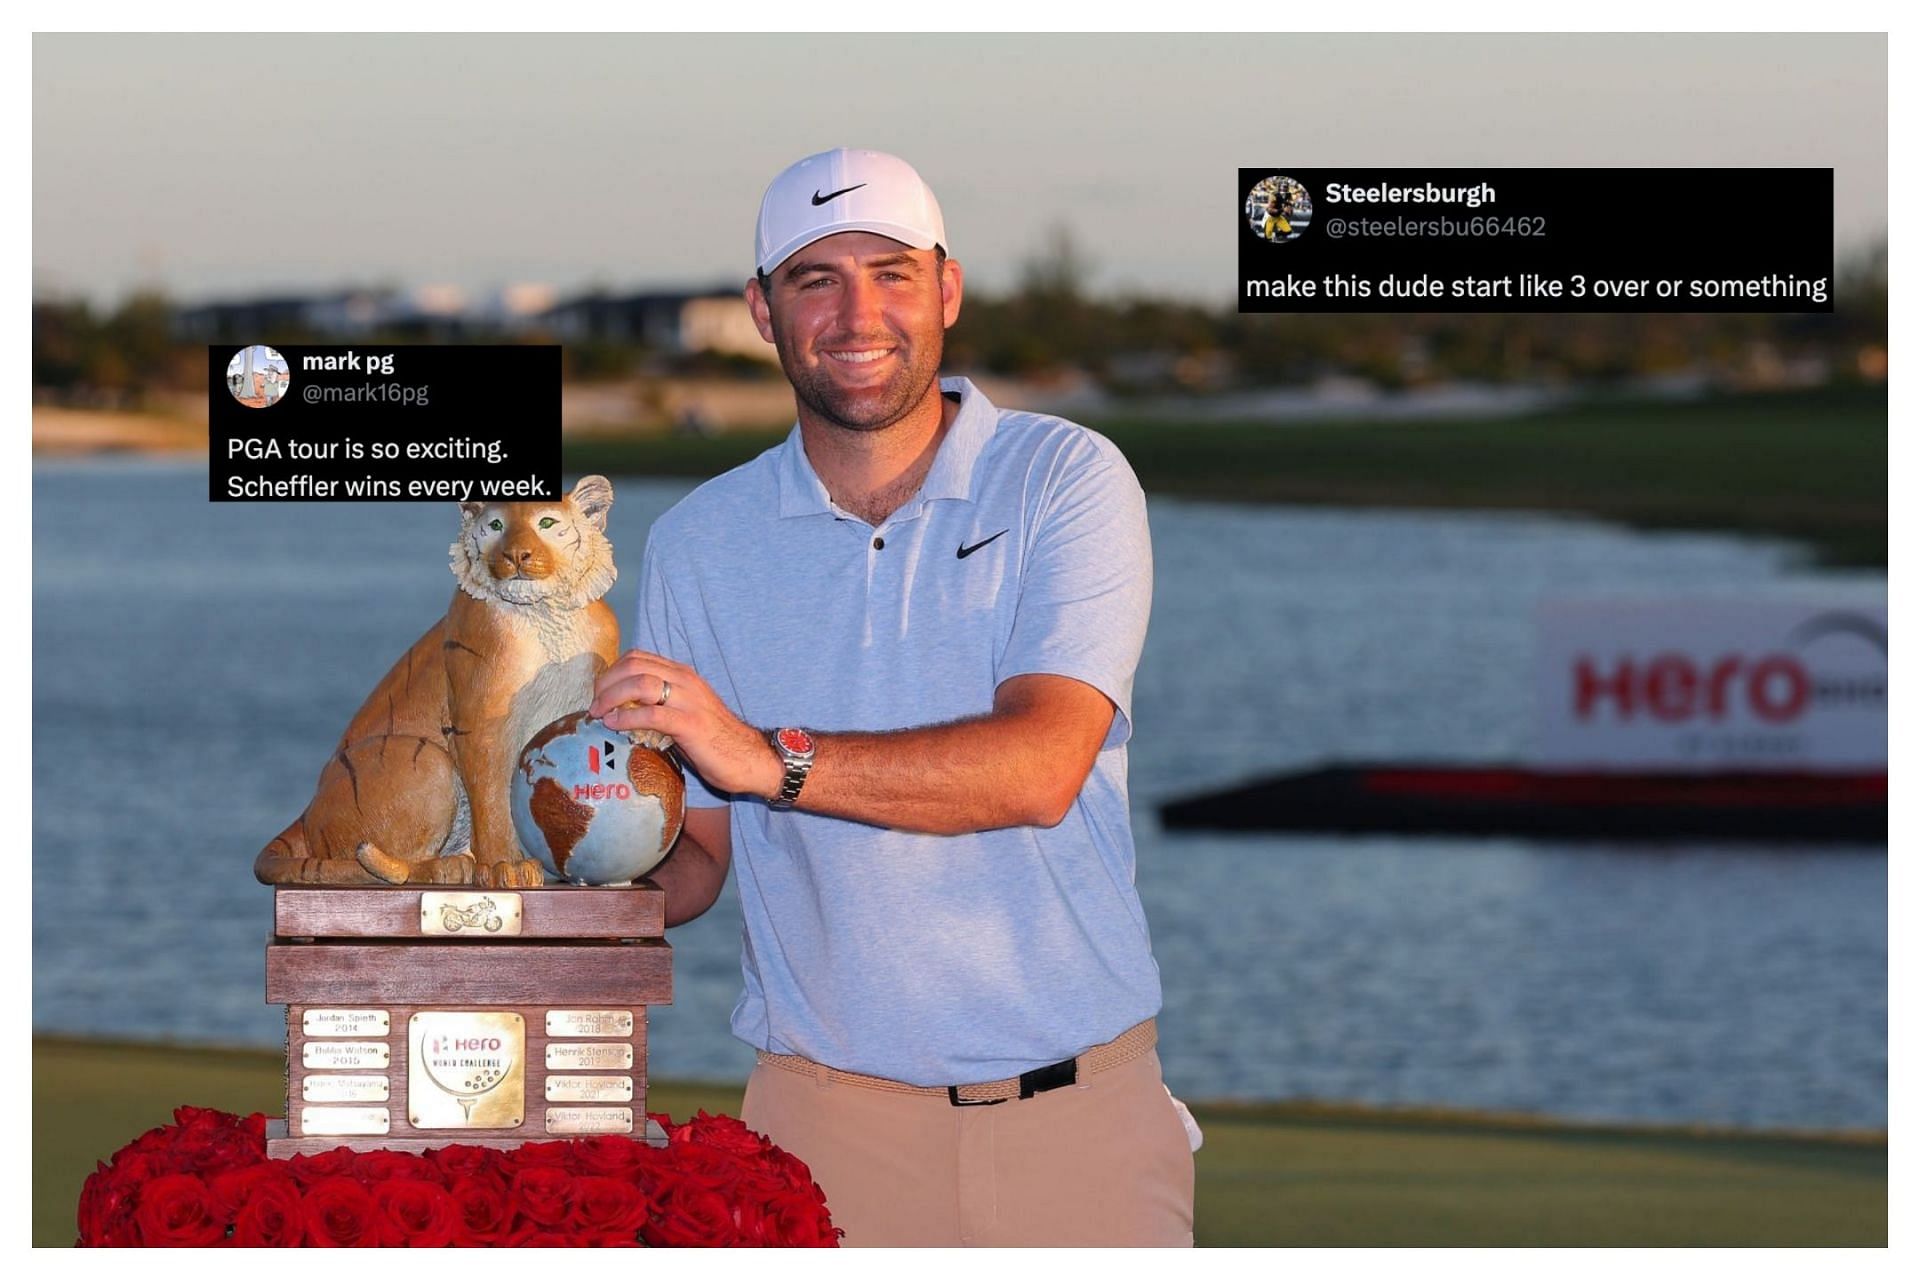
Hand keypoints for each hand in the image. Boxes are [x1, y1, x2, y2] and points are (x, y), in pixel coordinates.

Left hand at [588, 649, 782, 799]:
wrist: (749, 758)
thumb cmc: (714, 739)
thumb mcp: (685, 711)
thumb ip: (660, 703)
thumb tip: (624, 709)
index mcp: (682, 674)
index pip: (638, 657)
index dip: (612, 671)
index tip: (600, 693)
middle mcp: (685, 681)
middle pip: (634, 665)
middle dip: (606, 683)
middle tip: (595, 705)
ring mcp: (688, 700)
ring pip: (640, 684)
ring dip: (612, 697)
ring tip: (599, 714)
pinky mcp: (690, 724)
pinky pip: (652, 714)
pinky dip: (627, 717)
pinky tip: (614, 725)